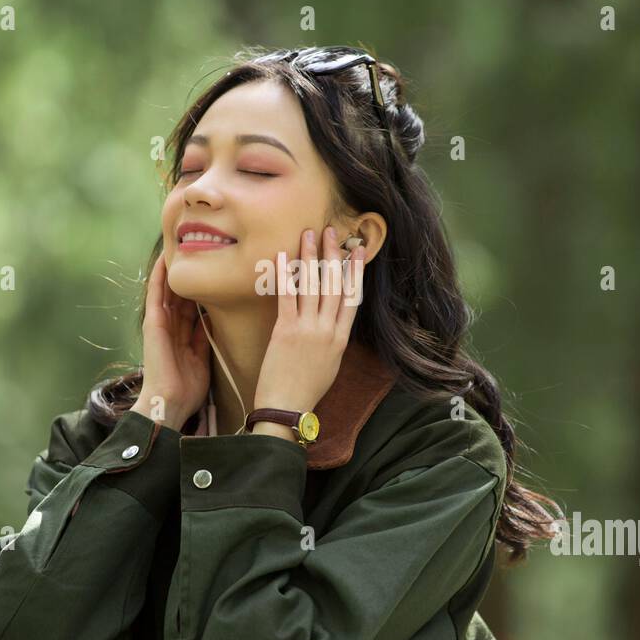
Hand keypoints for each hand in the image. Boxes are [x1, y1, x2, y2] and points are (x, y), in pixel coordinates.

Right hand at [131, 254, 210, 430]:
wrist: (170, 403)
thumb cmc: (187, 388)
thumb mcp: (202, 358)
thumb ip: (205, 339)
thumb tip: (213, 320)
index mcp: (182, 334)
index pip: (193, 305)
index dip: (202, 288)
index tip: (215, 270)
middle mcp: (170, 325)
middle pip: (181, 293)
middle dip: (190, 273)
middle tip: (200, 248)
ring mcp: (160, 323)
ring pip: (168, 289)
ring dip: (174, 268)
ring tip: (181, 244)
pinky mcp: (152, 322)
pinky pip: (156, 294)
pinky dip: (159, 277)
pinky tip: (165, 259)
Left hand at [253, 225, 365, 418]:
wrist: (287, 408)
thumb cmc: (306, 390)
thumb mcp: (329, 365)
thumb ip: (331, 340)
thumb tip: (329, 322)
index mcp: (341, 339)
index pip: (352, 297)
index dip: (355, 271)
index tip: (357, 250)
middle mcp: (328, 330)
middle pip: (334, 284)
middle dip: (333, 254)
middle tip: (332, 230)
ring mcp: (308, 329)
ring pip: (312, 285)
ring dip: (311, 257)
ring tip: (309, 233)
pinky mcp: (285, 331)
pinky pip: (287, 297)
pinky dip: (285, 275)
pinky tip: (283, 256)